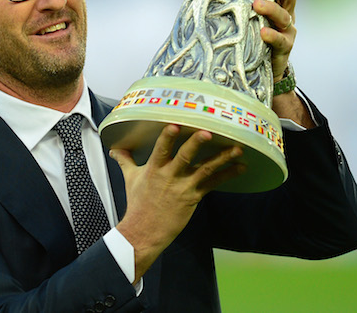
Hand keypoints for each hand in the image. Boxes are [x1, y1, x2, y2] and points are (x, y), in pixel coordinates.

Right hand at [111, 125, 244, 281]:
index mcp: (154, 169)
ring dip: (222, 159)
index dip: (168, 138)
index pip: (161, 150)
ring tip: (237, 148)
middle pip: (185, 157)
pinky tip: (241, 167)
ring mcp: (184, 187)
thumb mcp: (130, 179)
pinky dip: (227, 174)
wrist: (145, 231)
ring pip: (205, 170)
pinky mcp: (194, 197)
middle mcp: (170, 176)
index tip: (175, 125)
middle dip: (196, 144)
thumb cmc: (138, 203)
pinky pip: (213, 184)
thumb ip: (126, 160)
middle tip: (208, 132)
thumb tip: (115, 149)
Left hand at [254, 0, 302, 76]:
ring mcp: (287, 31)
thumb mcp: (251, 14)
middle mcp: (287, 14)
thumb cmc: (253, 33)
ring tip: (256, 5)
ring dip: (271, 9)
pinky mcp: (284, 48)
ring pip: (284, 16)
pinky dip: (272, 36)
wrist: (263, 67)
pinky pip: (280, 40)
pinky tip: (263, 32)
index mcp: (280, 3)